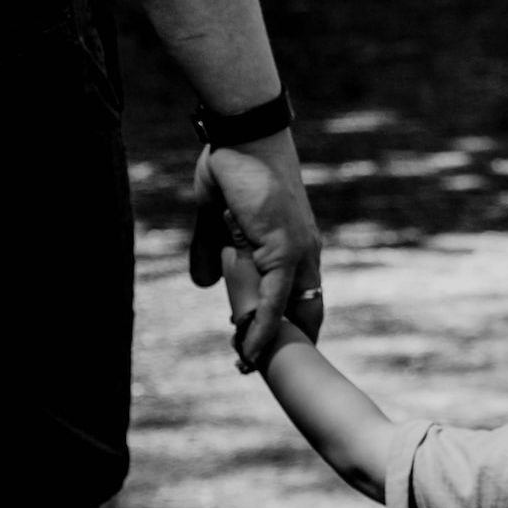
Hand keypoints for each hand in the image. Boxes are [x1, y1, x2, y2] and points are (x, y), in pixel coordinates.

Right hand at [195, 129, 322, 367]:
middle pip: (305, 312)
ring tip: (250, 368)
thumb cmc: (232, 169)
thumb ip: (212, 252)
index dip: (286, 327)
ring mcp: (298, 253)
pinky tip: (249, 349)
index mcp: (296, 248)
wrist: (242, 137)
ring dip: (271, 344)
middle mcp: (305, 255)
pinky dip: (263, 327)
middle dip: (288, 345)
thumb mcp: (218, 220)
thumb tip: (202, 283)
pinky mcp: (284, 250)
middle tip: (264, 370)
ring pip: (288, 312)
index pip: (300, 299)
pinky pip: (274, 299)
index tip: (270, 351)